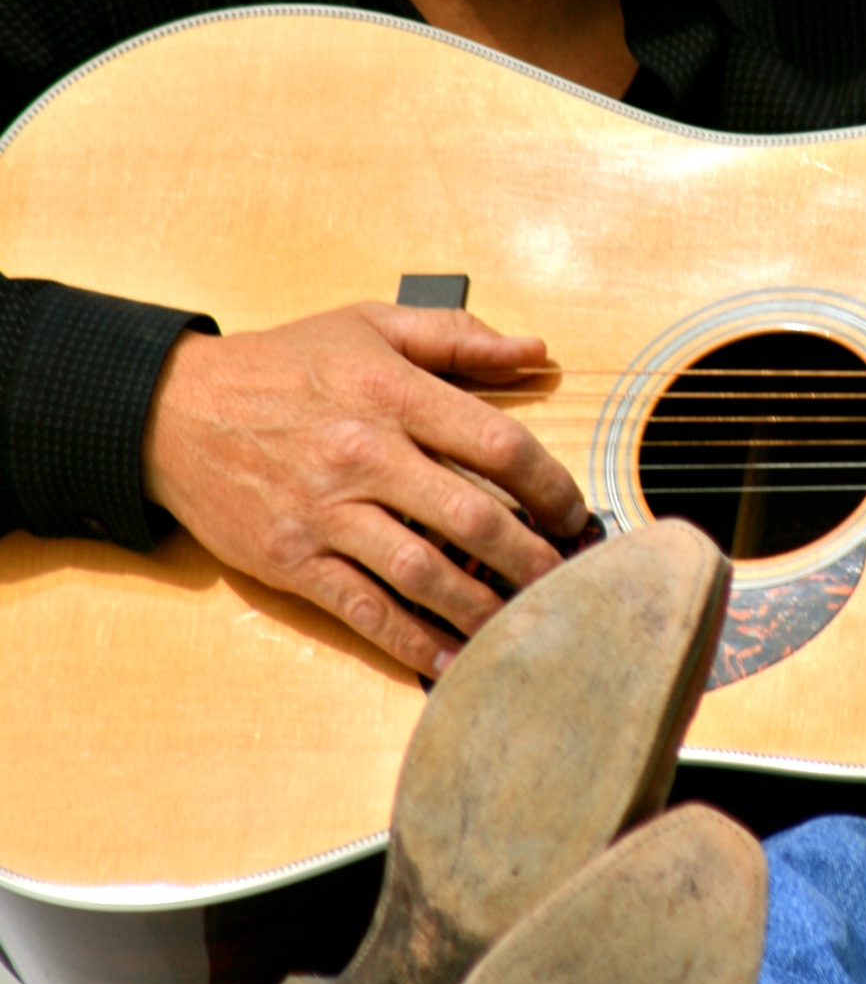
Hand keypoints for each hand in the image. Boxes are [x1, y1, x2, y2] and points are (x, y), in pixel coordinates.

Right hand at [141, 302, 588, 675]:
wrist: (174, 410)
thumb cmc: (283, 366)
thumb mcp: (369, 325)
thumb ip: (457, 339)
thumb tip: (534, 350)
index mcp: (392, 393)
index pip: (496, 443)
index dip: (549, 484)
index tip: (572, 511)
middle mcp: (364, 455)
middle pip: (470, 516)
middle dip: (530, 556)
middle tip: (564, 579)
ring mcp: (326, 513)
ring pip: (423, 571)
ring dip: (483, 605)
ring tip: (524, 624)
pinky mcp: (293, 560)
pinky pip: (365, 609)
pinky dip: (413, 640)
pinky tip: (451, 658)